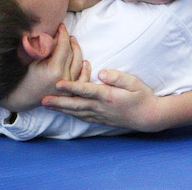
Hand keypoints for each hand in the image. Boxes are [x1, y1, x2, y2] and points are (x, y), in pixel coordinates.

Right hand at [0, 24, 89, 112]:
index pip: (64, 46)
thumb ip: (46, 46)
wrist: (22, 96)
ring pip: (78, 64)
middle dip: (68, 40)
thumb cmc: (23, 75)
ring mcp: (69, 87)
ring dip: (77, 51)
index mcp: (54, 70)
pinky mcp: (70, 92)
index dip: (63, 34)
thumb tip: (56, 34)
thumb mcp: (33, 59)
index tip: (61, 26)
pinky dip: (84, 69)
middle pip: (71, 54)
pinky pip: (82, 78)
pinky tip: (84, 61)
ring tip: (72, 41)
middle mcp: (64, 79)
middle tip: (64, 32)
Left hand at [42, 69, 163, 131]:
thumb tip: (100, 73)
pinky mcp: (100, 119)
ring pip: (76, 112)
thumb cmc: (142, 96)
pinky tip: (61, 111)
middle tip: (42, 99)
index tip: (58, 84)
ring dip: (60, 108)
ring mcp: (99, 115)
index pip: (86, 90)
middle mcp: (100, 107)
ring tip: (46, 104)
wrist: (149, 117)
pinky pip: (82, 117)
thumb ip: (117, 77)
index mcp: (107, 96)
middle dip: (58, 101)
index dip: (71, 87)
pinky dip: (70, 114)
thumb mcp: (134, 83)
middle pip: (75, 104)